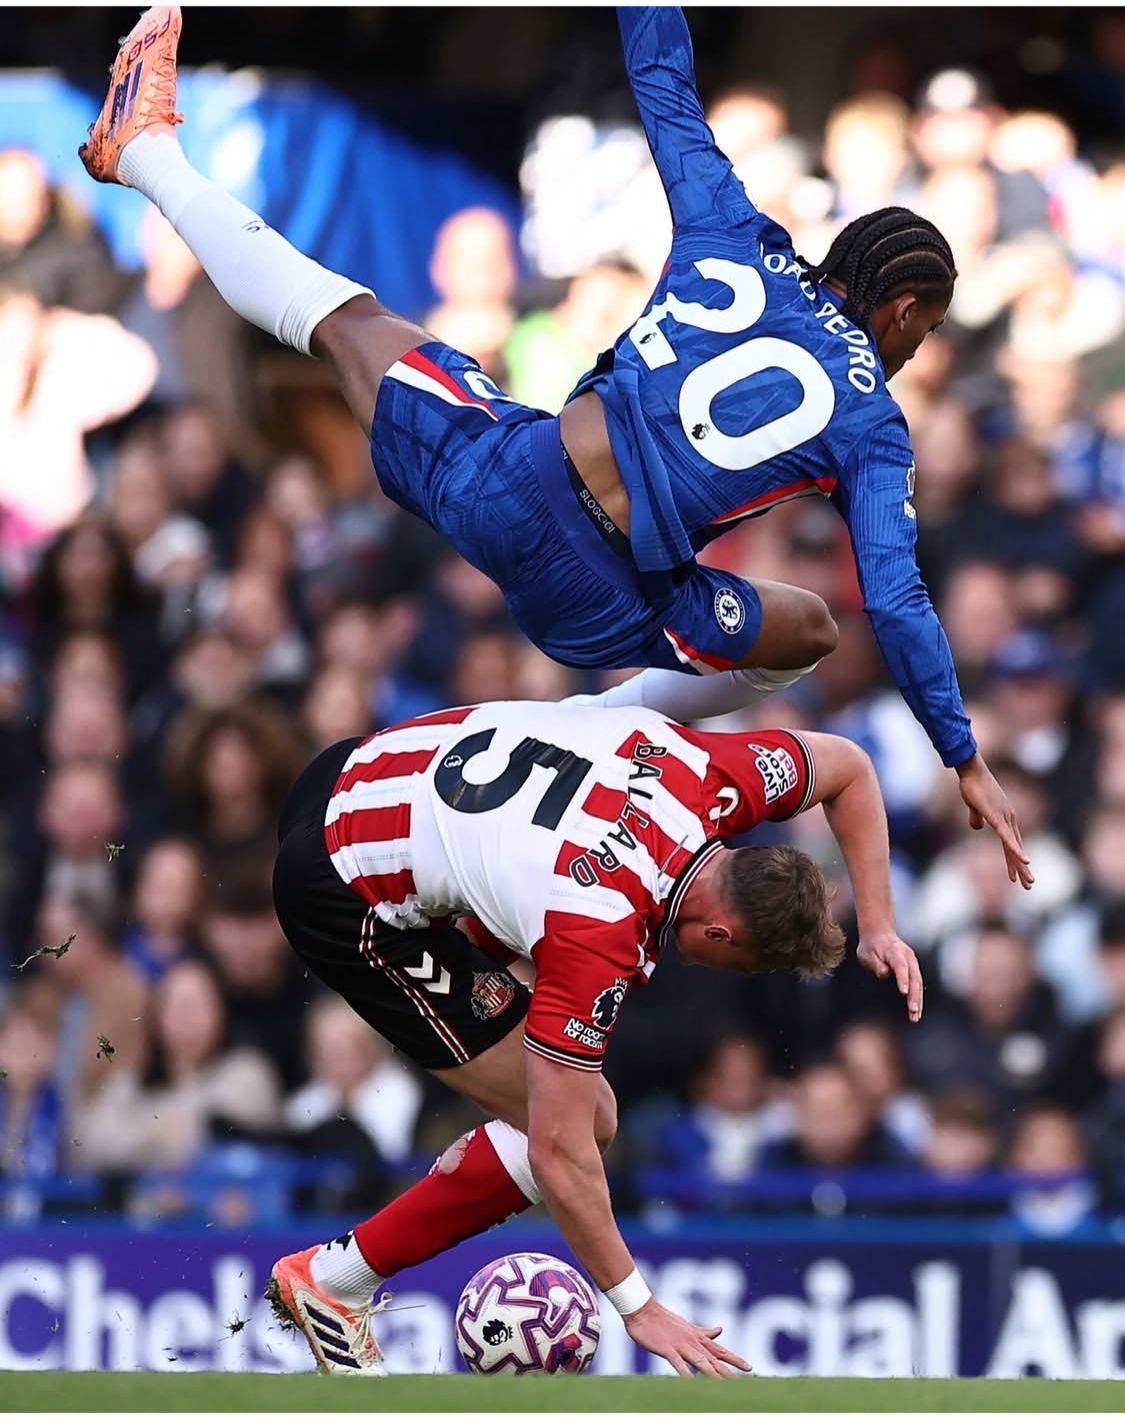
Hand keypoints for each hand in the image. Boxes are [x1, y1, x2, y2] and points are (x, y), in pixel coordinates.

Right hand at [624, 1298, 750, 1377]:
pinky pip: (678, 1363)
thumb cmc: (664, 1319)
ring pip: (700, 1361)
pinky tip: (691, 1382)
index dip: (735, 1359)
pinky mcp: (667, 1349)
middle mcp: (692, 1341)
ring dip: (713, 1373)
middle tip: (744, 1379)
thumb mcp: (688, 1326)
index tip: (749, 1367)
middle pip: (714, 1358)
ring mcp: (680, 1345)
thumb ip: (704, 1331)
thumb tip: (720, 1329)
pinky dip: (685, 1373)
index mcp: (697, 1337)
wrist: (643, 1310)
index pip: (720, 1350)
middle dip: (729, 1369)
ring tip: (725, 1384)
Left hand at [857, 933, 923, 1021]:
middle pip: (914, 977)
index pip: (900, 966)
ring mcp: (912, 963)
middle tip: (913, 1012)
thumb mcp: (866, 953)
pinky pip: (917, 984)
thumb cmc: (870, 946)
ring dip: (918, 1000)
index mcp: (895, 951)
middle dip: (914, 996)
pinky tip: (916, 1011)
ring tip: (915, 1017)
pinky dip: (918, 997)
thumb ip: (876, 964)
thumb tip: (885, 974)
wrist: (879, 934)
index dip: (903, 979)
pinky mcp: (913, 969)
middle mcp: (908, 957)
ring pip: (918, 983)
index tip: (904, 992)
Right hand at [956, 755, 1034, 889]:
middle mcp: (1009, 819)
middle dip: (1022, 869)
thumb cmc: (972, 785)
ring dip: (1021, 866)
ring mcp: (1004, 818)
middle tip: (1029, 885)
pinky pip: (1008, 838)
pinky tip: (1024, 861)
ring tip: (1028, 882)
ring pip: (1014, 847)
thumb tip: (977, 828)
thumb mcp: (975, 806)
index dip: (1014, 860)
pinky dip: (1016, 850)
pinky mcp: (997, 817)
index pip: (1012, 844)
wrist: (972, 770)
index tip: (1017, 876)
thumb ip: (976, 818)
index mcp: (1005, 818)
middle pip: (1017, 848)